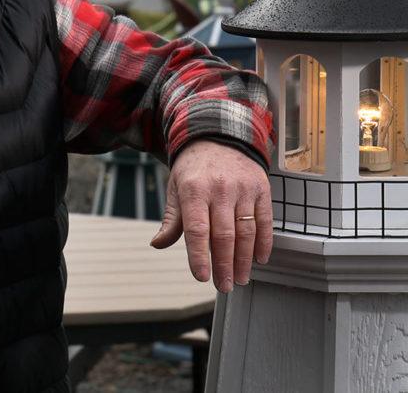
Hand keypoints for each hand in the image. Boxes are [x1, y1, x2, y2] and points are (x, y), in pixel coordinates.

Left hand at [149, 140, 271, 292]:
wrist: (218, 136)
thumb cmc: (193, 168)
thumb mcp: (175, 188)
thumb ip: (171, 219)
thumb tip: (158, 244)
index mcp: (193, 190)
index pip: (196, 229)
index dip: (199, 255)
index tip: (201, 276)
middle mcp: (219, 189)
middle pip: (223, 235)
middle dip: (224, 265)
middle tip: (224, 285)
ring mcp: (243, 189)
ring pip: (245, 232)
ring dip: (244, 260)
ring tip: (240, 278)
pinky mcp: (261, 189)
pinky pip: (264, 221)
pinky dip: (264, 243)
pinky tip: (259, 259)